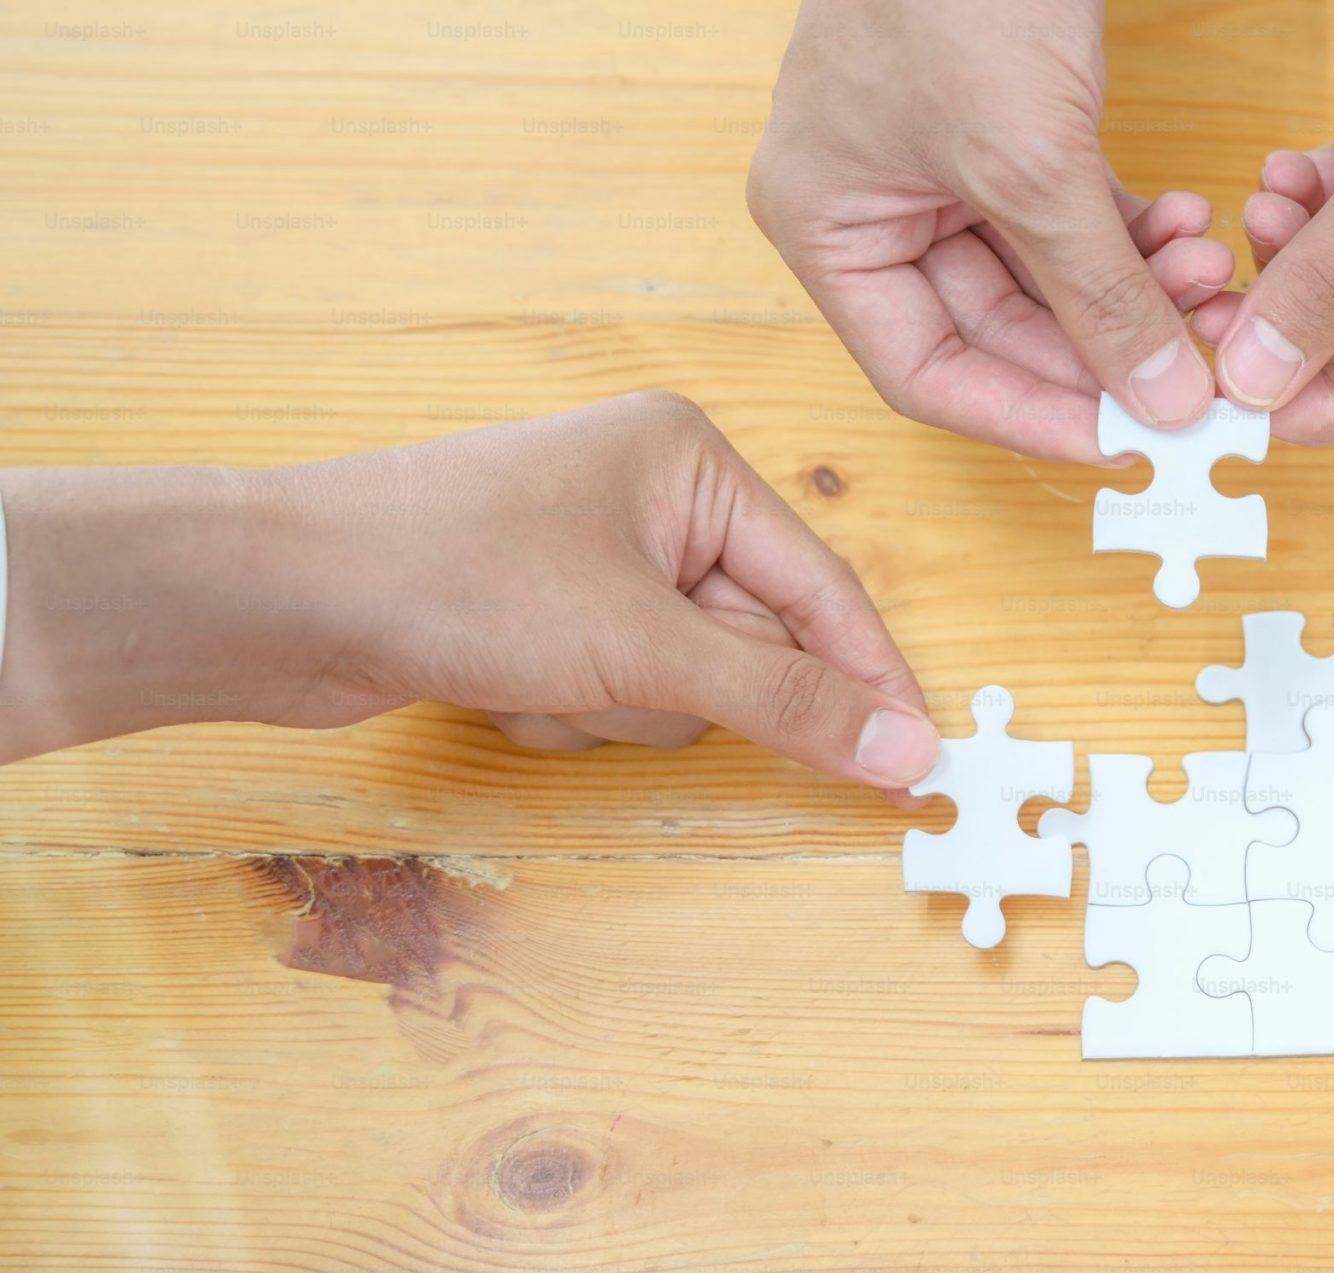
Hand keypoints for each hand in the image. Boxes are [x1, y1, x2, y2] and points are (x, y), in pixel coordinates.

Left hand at [0, 392, 939, 789]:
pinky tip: (494, 687)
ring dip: (614, 707)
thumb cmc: (456, 578)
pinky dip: (563, 711)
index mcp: (690, 459)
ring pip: (677, 683)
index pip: (822, 586)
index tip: (917, 764)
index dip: (869, 679)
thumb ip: (786, 703)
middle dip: (678, 685)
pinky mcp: (539, 614)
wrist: (272, 598)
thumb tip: (906, 752)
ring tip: (535, 676)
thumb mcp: (644, 647)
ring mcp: (590, 557)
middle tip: (617, 680)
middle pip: (746, 642)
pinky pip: (608, 692)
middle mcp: (649, 497)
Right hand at [749, 0, 1233, 460]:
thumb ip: (1099, 294)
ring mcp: (937, 165)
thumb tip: (1162, 405)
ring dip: (1135, 289)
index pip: (929, 373)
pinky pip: (1074, 219)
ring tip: (1214, 280)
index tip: (1129, 446)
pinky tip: (1194, 233)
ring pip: (1049, 276)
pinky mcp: (1004, 128)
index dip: (1031, 418)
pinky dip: (1135, 235)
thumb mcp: (1032, 163)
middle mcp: (872, 205)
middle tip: (1199, 368)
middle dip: (1106, 345)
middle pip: (999, 331)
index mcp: (828, 224)